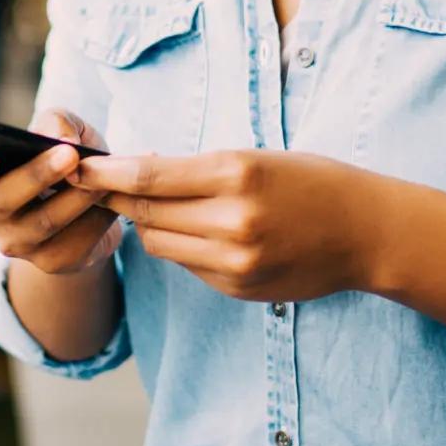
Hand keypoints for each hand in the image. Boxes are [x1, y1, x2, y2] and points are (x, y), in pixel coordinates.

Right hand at [0, 110, 123, 275]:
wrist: (98, 205)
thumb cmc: (69, 159)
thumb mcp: (65, 131)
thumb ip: (58, 122)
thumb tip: (61, 139)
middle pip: (0, 200)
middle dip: (36, 176)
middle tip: (69, 155)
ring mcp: (18, 241)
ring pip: (43, 223)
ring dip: (76, 197)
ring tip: (101, 175)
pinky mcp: (51, 261)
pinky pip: (75, 240)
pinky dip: (97, 217)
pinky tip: (111, 200)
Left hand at [69, 149, 372, 301]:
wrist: (367, 232)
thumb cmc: (312, 181)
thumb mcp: (257, 157)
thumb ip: (198, 168)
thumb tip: (138, 169)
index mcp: (237, 175)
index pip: (149, 177)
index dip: (106, 175)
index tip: (78, 169)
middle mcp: (232, 221)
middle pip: (146, 213)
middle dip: (116, 199)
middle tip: (93, 186)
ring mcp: (236, 261)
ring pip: (161, 243)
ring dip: (148, 224)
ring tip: (148, 204)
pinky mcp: (239, 288)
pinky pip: (188, 265)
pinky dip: (181, 246)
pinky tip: (195, 230)